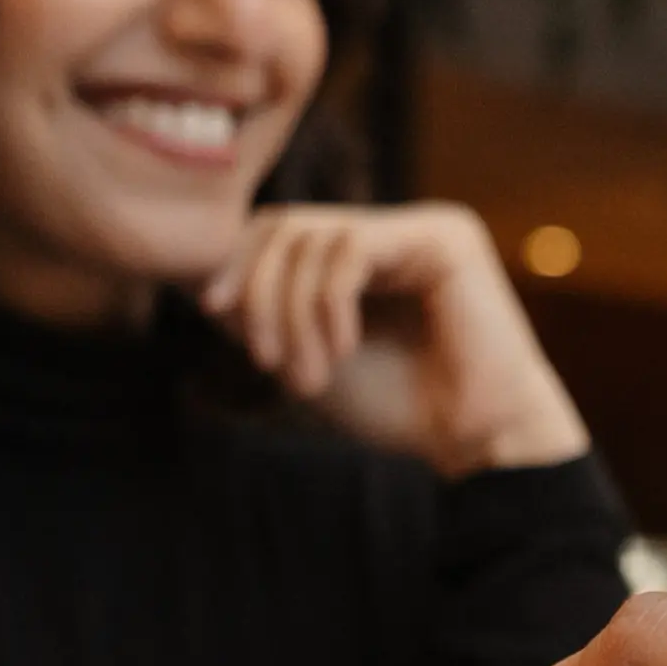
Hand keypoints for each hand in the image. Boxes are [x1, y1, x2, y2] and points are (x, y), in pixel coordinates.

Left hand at [201, 202, 589, 476]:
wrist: (477, 441)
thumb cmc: (401, 406)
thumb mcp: (308, 356)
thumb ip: (259, 314)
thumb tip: (188, 275)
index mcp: (368, 253)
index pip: (279, 229)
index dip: (237, 262)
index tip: (214, 312)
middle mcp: (396, 230)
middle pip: (288, 224)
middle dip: (259, 290)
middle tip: (263, 358)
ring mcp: (423, 228)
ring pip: (314, 237)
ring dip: (293, 312)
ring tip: (307, 376)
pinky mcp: (445, 239)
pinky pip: (353, 248)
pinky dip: (329, 303)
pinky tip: (343, 350)